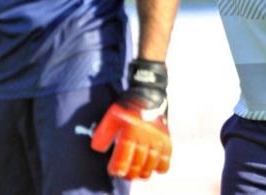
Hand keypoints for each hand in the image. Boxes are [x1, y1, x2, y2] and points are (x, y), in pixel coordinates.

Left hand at [91, 59, 170, 179]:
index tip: (114, 171)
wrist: (148, 93)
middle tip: (124, 173)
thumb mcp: (112, 115)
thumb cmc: (127, 106)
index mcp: (130, 130)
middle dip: (128, 173)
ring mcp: (158, 139)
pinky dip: (159, 168)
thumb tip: (98, 149)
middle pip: (137, 165)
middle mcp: (145, 136)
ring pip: (151, 166)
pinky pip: (165, 162)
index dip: (118, 168)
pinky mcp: (167, 140)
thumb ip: (103, 132)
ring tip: (135, 172)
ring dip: (141, 173)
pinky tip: (151, 167)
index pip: (123, 157)